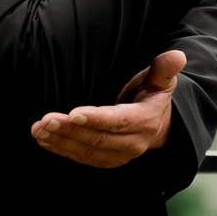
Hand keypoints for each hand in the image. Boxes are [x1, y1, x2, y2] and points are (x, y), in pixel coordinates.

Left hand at [30, 50, 185, 167]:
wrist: (159, 126)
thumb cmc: (153, 96)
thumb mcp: (162, 80)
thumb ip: (165, 68)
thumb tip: (177, 56)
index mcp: (144, 121)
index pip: (118, 121)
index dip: (96, 119)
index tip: (73, 114)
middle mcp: (132, 143)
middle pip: (98, 138)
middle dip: (70, 130)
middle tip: (46, 120)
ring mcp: (118, 155)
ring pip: (87, 150)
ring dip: (61, 141)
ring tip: (39, 129)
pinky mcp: (105, 160)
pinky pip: (81, 157)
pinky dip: (61, 149)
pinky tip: (44, 139)